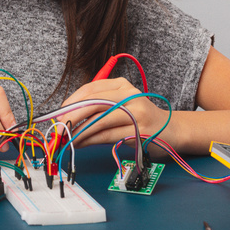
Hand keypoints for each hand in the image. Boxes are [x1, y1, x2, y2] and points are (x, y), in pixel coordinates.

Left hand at [56, 77, 172, 149]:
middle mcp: (130, 95)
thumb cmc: (139, 118)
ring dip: (80, 132)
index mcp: (122, 85)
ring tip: (68, 139)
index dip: (72, 102)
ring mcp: (137, 113)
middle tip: (59, 128)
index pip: (91, 89)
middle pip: (94, 103)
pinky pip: (108, 136)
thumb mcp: (120, 105)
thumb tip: (67, 117)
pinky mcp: (139, 131)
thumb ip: (97, 106)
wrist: (170, 130)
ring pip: (100, 121)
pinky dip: (91, 140)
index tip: (58, 114)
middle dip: (72, 116)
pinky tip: (81, 143)